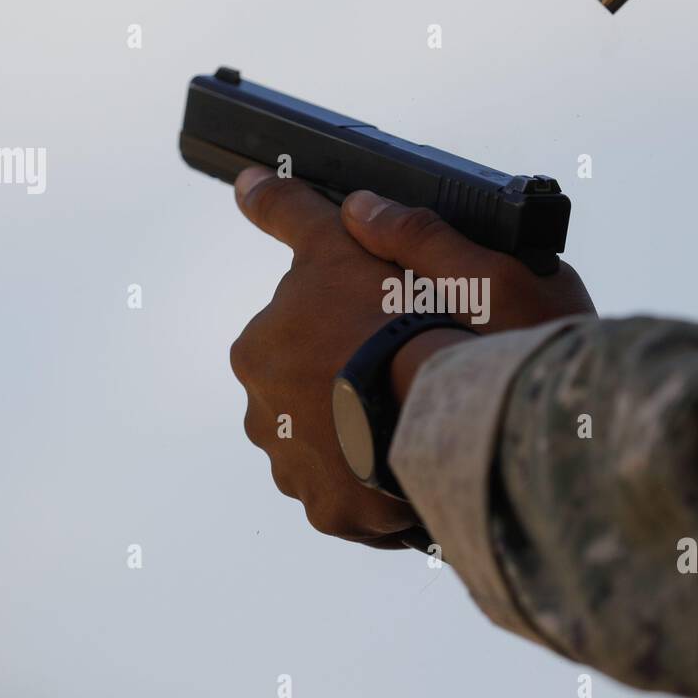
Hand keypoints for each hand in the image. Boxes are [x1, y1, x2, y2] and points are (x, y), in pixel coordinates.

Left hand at [229, 167, 594, 545]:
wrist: (450, 407)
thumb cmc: (401, 321)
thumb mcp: (341, 249)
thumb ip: (294, 214)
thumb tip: (248, 182)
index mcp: (257, 352)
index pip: (301, 334)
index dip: (347, 325)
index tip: (385, 328)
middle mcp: (262, 419)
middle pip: (312, 393)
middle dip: (350, 382)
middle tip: (410, 369)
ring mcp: (296, 473)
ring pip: (334, 446)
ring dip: (365, 434)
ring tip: (418, 416)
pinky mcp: (335, 515)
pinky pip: (358, 496)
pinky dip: (382, 481)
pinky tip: (416, 459)